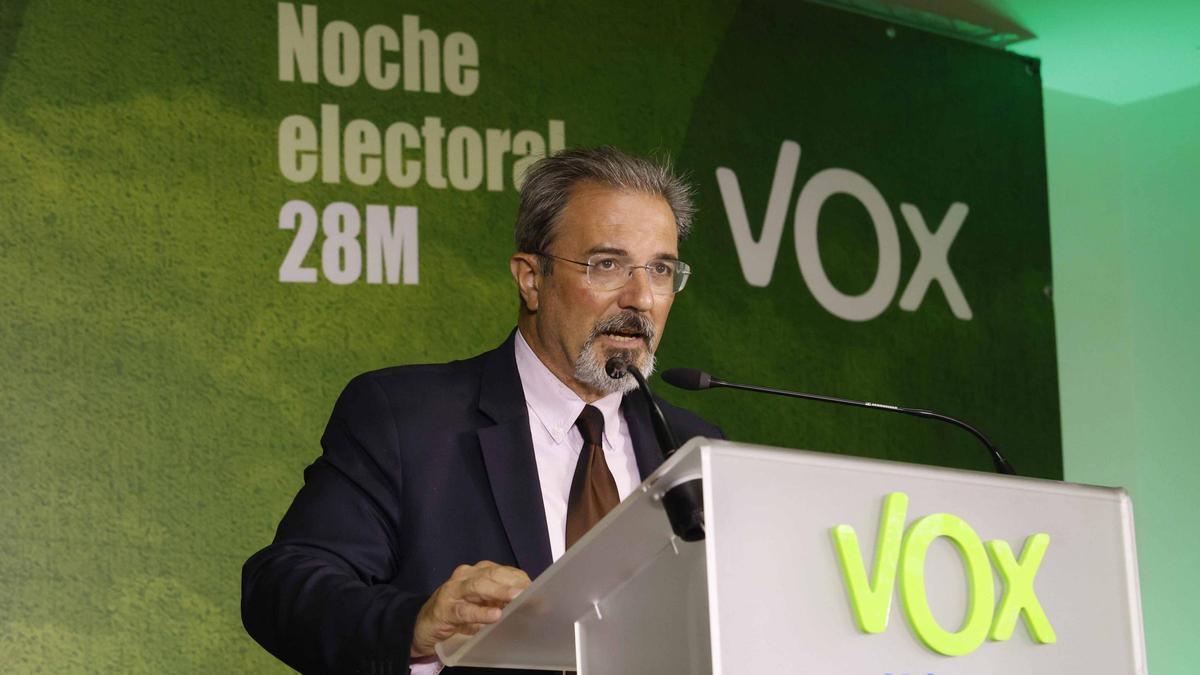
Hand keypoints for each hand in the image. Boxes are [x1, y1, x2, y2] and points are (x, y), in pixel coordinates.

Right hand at [409, 561, 531, 657]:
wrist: (424, 625)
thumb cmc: (460, 613)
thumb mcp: (484, 606)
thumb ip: (504, 603)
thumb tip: (534, 609)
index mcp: (480, 572)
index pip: (505, 572)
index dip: (523, 581)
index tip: (540, 593)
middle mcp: (467, 575)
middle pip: (493, 575)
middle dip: (514, 583)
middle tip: (531, 593)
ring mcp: (454, 590)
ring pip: (478, 586)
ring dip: (499, 592)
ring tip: (516, 598)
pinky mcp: (444, 608)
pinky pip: (463, 610)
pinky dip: (480, 613)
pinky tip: (493, 616)